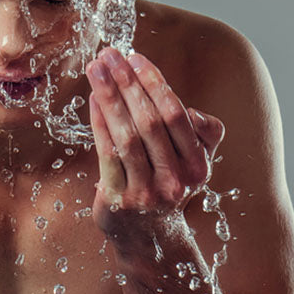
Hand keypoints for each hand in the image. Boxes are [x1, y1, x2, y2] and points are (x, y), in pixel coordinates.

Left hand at [87, 48, 225, 257]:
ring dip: (109, 97)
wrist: (151, 238)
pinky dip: (99, 124)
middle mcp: (175, 180)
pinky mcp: (119, 200)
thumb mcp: (196, 162)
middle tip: (109, 54)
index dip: (154, 83)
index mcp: (198, 166)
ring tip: (95, 69)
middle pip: (150, 122)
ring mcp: (146, 192)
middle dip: (127, 83)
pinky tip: (92, 100)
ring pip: (127, 136)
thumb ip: (202, 132)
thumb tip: (187, 108)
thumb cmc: (169, 184)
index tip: (135, 57)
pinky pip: (107, 154)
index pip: (176, 115)